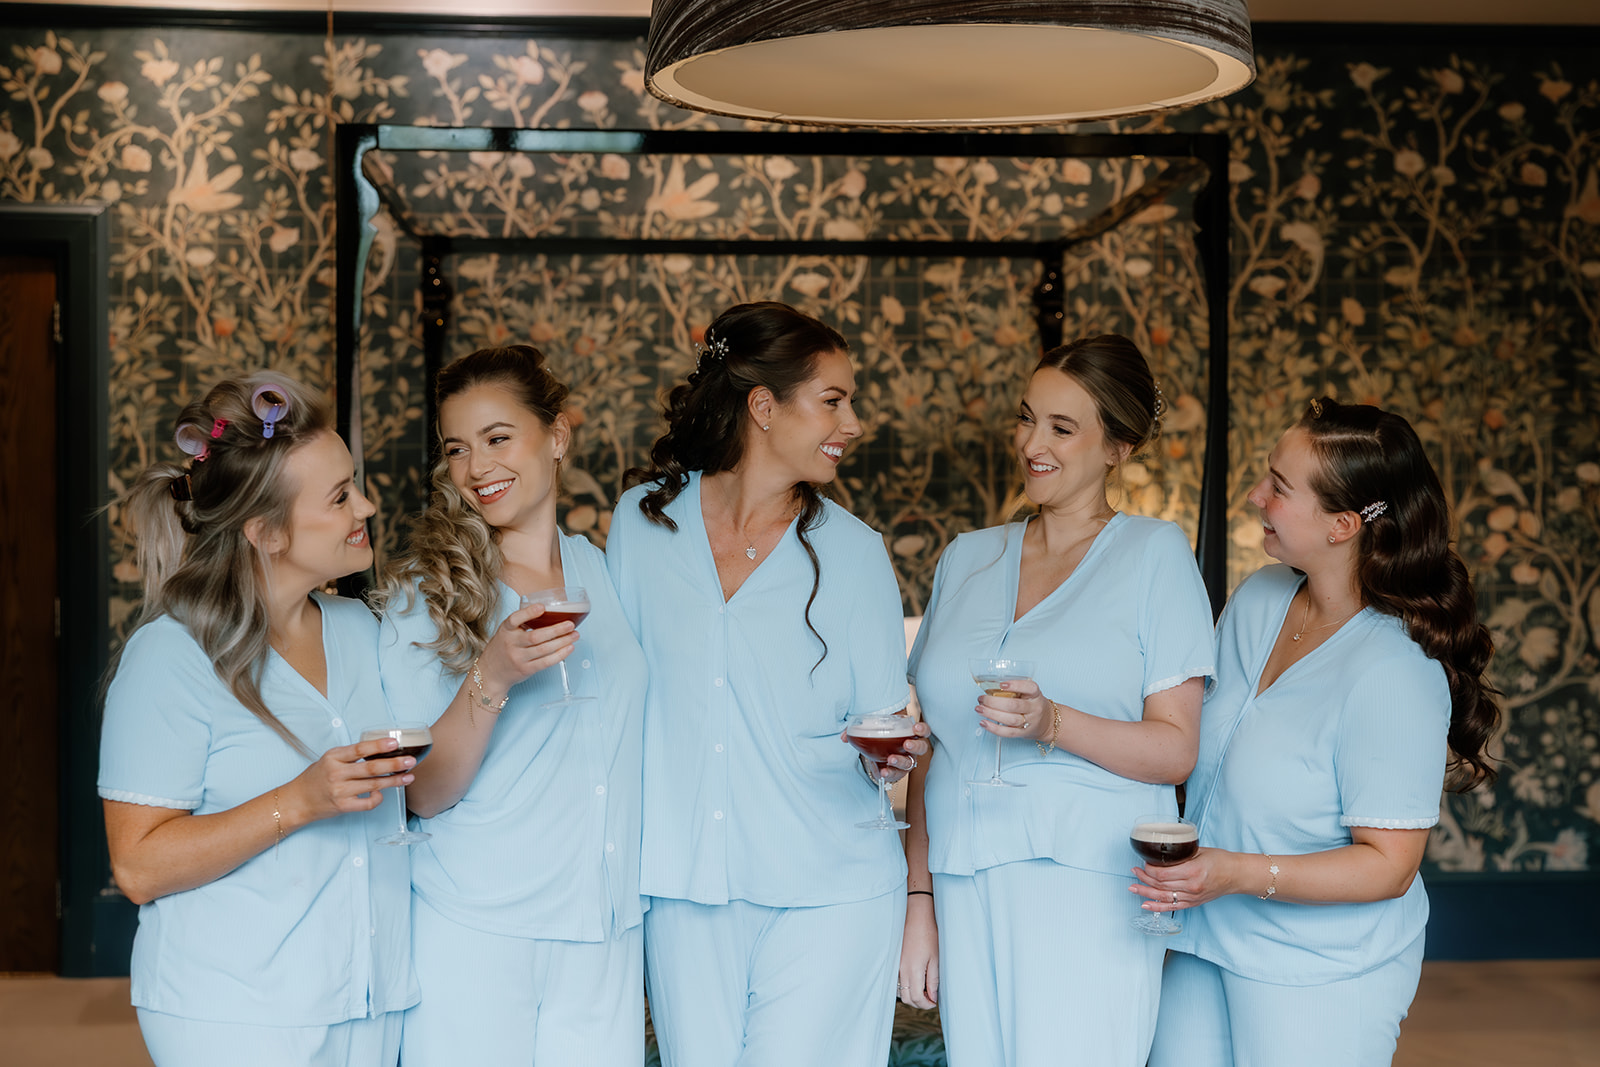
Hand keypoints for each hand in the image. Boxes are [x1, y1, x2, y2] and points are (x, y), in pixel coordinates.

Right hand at [284, 735, 414, 826]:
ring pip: (373, 785)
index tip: (394, 743)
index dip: (378, 746)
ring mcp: (339, 791)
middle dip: (394, 764)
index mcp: (333, 757)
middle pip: (371, 768)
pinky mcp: (342, 806)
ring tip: (408, 777)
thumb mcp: (329, 759)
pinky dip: (378, 798)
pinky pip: (367, 803)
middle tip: (410, 761)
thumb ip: (350, 755)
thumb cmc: (316, 777)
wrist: (297, 800)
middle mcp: (336, 773)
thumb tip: (381, 750)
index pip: (359, 749)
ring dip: (394, 781)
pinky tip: (384, 794)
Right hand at [475, 603, 578, 696]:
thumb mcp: (506, 632)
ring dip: (562, 642)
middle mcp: (511, 644)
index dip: (528, 613)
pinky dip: (560, 655)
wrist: (490, 672)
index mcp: (506, 630)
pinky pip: (546, 662)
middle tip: (570, 624)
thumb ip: (522, 623)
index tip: (542, 607)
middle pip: (536, 636)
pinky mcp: (526, 669)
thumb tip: (550, 611)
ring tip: (575, 635)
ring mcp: (518, 658)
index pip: (515, 619)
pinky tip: (569, 648)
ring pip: (544, 649)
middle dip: (556, 630)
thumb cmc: (503, 647)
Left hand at [839, 721, 931, 783]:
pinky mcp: (898, 773)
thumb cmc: (880, 738)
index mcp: (910, 734)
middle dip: (915, 746)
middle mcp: (912, 749)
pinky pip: (897, 774)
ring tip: (891, 759)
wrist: (877, 753)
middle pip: (922, 748)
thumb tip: (844, 736)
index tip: (915, 727)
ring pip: (910, 763)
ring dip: (901, 761)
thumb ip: (858, 731)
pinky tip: (883, 772)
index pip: (923, 730)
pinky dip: (890, 773)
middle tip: (906, 745)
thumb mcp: (871, 730)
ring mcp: (906, 762)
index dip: (922, 729)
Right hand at [899, 895, 938, 1008]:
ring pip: (901, 991)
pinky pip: (897, 981)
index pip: (917, 998)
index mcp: (913, 970)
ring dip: (912, 995)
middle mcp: (902, 970)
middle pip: (907, 998)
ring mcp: (896, 966)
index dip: (927, 1004)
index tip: (935, 1002)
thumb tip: (933, 997)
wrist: (915, 916)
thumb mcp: (935, 958)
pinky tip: (916, 979)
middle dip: (919, 1003)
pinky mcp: (895, 961)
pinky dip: (906, 986)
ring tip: (924, 989)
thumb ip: (933, 980)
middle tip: (931, 998)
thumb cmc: (928, 934)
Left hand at [976, 678, 1050, 740]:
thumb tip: (989, 687)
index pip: (1029, 688)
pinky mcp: (1023, 734)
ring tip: (979, 709)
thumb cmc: (1033, 704)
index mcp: (1036, 695)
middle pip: (1013, 705)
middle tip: (981, 698)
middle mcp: (1034, 708)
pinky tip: (983, 722)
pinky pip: (1008, 733)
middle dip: (994, 702)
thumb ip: (1015, 690)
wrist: (1048, 723)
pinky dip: (994, 728)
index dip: (1015, 685)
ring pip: (1010, 719)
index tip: (1001, 685)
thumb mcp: (1030, 694)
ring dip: (991, 714)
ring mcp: (1030, 722)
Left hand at [1129, 848, 1241, 911]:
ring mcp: (1192, 897)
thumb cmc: (1220, 860)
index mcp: (1193, 871)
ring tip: (1133, 887)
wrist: (1236, 875)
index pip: (1163, 874)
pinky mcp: (1193, 903)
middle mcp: (1192, 887)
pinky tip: (1145, 904)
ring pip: (1163, 897)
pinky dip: (1157, 907)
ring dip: (1145, 892)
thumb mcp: (1199, 851)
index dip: (1149, 869)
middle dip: (1143, 878)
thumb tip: (1161, 853)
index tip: (1143, 862)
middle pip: (1160, 885)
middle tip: (1134, 871)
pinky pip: (1172, 907)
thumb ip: (1180, 854)